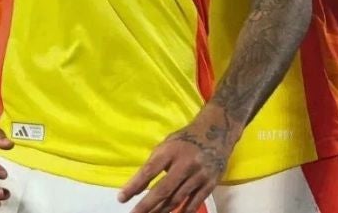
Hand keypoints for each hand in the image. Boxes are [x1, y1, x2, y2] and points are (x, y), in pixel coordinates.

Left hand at [119, 113, 235, 212]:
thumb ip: (153, 165)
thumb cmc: (184, 140)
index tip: (122, 198)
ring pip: (178, 199)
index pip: (149, 171)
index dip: (134, 186)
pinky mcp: (210, 184)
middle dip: (147, 205)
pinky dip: (183, 211)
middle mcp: (185, 164)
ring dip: (162, 211)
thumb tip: (136, 187)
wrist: (216, 133)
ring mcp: (199, 176)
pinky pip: (194, 203)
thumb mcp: (166, 146)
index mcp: (170, 151)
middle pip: (163, 189)